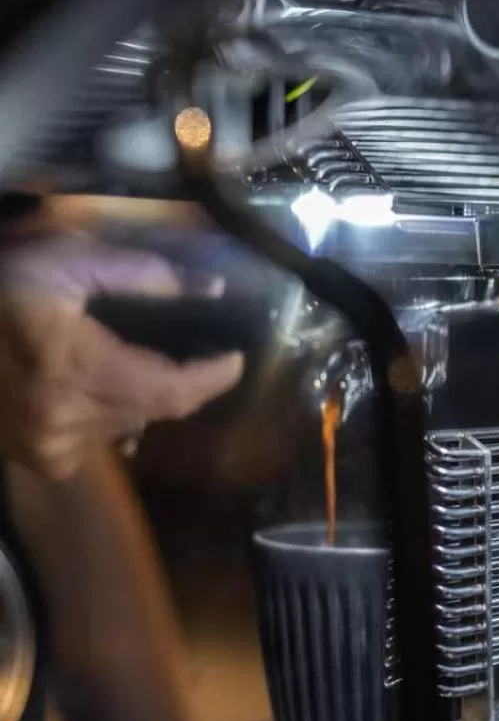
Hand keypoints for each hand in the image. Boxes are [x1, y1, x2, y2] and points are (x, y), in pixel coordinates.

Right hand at [0, 227, 243, 479]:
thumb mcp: (63, 259)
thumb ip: (142, 273)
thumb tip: (211, 289)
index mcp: (73, 369)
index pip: (173, 391)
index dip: (214, 377)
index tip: (236, 355)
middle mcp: (64, 419)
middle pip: (158, 409)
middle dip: (179, 379)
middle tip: (186, 346)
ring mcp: (50, 447)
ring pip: (133, 424)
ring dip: (139, 394)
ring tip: (121, 356)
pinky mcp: (40, 461)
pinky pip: (102, 440)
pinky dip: (108, 412)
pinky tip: (86, 385)